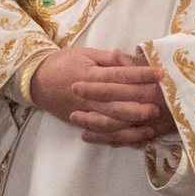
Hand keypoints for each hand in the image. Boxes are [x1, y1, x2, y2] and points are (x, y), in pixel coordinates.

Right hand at [27, 47, 172, 147]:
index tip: (159, 74)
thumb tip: (134, 61)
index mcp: (89, 74)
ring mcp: (82, 112)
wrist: (36, 80)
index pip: (118, 76)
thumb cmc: (63, 63)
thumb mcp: (86, 54)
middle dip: (137, 106)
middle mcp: (86, 96)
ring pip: (108, 123)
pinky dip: (119, 140)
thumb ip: (110, 60)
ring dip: (130, 127)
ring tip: (151, 127)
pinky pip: (102, 135)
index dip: (139, 75)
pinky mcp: (80, 123)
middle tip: (159, 107)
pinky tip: (137, 141)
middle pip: (115, 103)